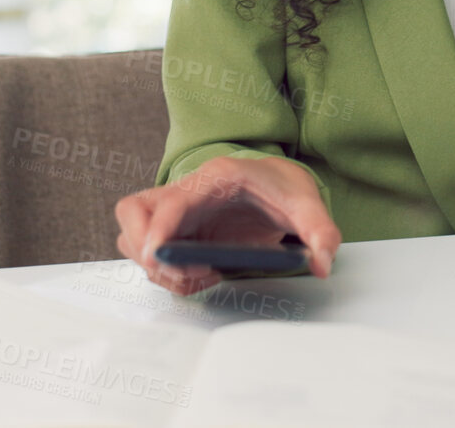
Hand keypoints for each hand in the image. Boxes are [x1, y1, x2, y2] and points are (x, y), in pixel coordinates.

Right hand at [114, 155, 340, 295]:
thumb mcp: (308, 205)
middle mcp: (186, 192)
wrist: (279, 184)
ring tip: (199, 276)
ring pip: (134, 236)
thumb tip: (322, 262)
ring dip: (157, 266)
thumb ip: (320, 231)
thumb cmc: (284, 188)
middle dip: (144, 248)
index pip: (169, 201)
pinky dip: (167, 274)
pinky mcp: (178, 232)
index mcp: (214, 177)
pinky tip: (202, 277)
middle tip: (180, 272)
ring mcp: (178, 213)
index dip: (157, 231)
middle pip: (132, 212)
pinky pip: (151, 254)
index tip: (159, 259)